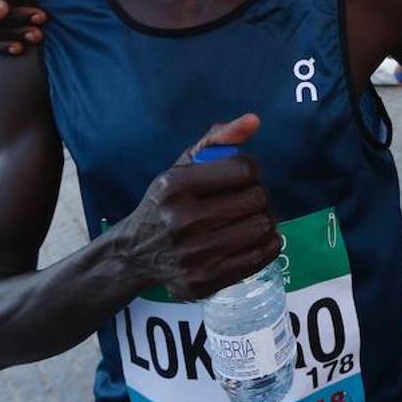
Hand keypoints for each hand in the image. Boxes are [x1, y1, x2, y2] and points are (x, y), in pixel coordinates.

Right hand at [117, 115, 280, 299]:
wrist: (134, 253)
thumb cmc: (166, 203)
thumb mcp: (182, 165)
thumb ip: (219, 138)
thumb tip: (254, 120)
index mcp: (174, 185)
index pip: (243, 170)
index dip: (251, 170)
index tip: (243, 175)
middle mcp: (181, 220)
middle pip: (255, 199)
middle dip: (258, 195)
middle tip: (248, 199)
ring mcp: (193, 254)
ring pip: (261, 227)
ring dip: (264, 220)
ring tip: (251, 218)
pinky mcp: (204, 280)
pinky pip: (259, 256)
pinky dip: (267, 244)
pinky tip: (256, 238)